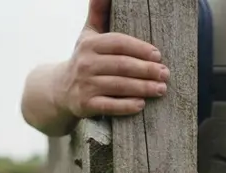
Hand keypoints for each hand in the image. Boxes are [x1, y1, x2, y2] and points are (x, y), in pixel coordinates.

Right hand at [53, 0, 170, 118]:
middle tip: (165, 73)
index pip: (119, 43)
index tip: (158, 55)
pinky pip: (109, 106)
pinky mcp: (85, 105)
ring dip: (143, 88)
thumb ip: (99, 13)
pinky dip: (126, 106)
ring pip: (119, 86)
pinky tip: (141, 104)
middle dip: (146, 70)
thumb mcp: (88, 35)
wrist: (60, 88)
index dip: (140, 48)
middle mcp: (86, 63)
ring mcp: (85, 85)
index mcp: (90, 44)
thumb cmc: (84, 58)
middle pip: (122, 65)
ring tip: (161, 89)